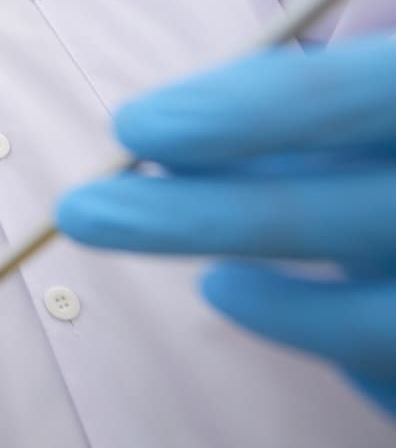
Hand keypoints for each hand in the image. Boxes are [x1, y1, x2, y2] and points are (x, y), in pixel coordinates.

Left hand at [57, 34, 395, 415]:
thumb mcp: (386, 94)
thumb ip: (320, 104)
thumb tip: (171, 135)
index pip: (355, 93)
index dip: (243, 111)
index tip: (133, 125)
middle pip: (346, 213)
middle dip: (201, 215)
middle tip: (82, 211)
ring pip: (376, 323)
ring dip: (277, 309)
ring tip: (215, 286)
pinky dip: (346, 353)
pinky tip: (316, 325)